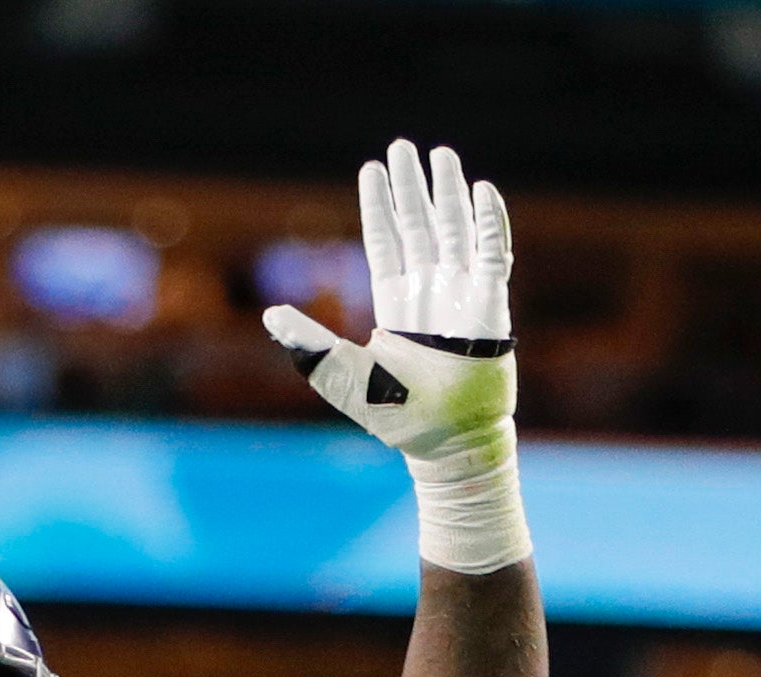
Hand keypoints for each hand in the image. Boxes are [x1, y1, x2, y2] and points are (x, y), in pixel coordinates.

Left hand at [261, 140, 514, 471]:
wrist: (446, 445)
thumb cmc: (397, 420)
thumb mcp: (341, 378)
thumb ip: (308, 345)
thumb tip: (268, 316)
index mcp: (395, 306)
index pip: (385, 242)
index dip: (378, 206)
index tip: (371, 168)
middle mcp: (429, 294)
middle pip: (419, 227)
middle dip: (411, 187)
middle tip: (403, 147)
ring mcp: (462, 297)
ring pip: (455, 231)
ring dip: (449, 193)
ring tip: (442, 155)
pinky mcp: (492, 306)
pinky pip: (491, 255)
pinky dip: (488, 223)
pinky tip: (481, 191)